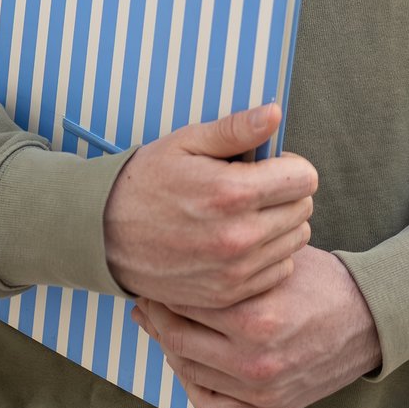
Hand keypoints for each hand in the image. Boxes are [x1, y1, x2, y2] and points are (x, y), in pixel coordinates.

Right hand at [102, 105, 315, 307]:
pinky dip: (268, 256)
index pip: (305, 178)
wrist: (103, 234)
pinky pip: (278, 272)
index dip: (291, 166)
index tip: (269, 167)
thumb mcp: (187, 143)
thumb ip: (236, 129)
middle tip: (255, 190)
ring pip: (295, 241)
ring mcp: (233, 271)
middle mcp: (238, 237)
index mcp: (232, 193)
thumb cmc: (146, 181)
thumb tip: (274, 113)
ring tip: (247, 215)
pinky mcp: (227, 295)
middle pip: (304, 209)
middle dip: (287, 194)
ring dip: (280, 225)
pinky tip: (242, 243)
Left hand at [132, 247, 382, 407]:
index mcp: (257, 318)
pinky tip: (187, 362)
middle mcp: (256, 360)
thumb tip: (181, 256)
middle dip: (157, 315)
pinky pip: (210, 406)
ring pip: (188, 371)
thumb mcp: (281, 260)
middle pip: (178, 339)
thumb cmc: (324, 282)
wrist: (371, 319)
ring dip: (168, 346)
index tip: (156, 274)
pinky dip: (190, 385)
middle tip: (149, 298)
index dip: (164, 287)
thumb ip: (234, 263)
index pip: (186, 303)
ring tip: (162, 325)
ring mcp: (262, 390)